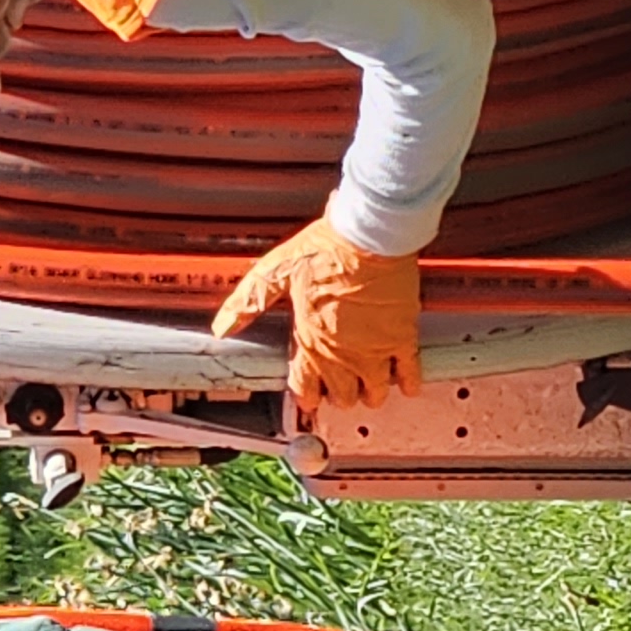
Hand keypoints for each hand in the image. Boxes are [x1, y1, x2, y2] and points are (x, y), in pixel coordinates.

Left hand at [210, 217, 422, 412]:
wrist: (370, 234)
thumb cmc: (326, 248)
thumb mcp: (277, 271)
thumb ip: (249, 302)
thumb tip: (221, 326)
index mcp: (311, 339)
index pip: (305, 388)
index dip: (306, 394)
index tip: (308, 391)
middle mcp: (342, 352)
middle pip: (342, 396)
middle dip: (339, 394)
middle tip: (339, 386)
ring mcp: (375, 348)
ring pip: (374, 393)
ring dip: (370, 392)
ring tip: (369, 384)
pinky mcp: (402, 336)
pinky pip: (409, 372)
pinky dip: (407, 382)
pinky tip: (404, 384)